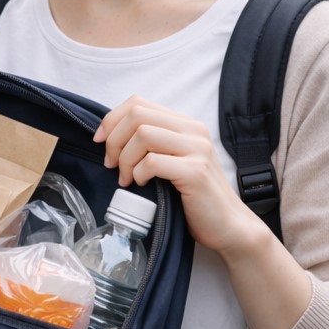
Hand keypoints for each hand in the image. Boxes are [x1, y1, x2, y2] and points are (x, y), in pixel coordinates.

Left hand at [93, 95, 265, 255]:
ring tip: (126, 179)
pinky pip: (152, 161)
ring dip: (125, 159)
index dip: (112, 119)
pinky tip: (141, 184)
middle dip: (114, 140)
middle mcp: (193, 131)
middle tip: (111, 165)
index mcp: (185, 125)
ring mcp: (197, 149)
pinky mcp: (195, 171)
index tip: (100, 141)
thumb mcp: (171, 162)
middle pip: (137, 115)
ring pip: (143, 135)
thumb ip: (152, 145)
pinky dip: (138, 173)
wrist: (227, 226)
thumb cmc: (193, 198)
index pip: (139, 103)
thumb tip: (110, 137)